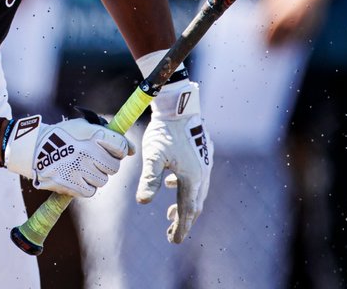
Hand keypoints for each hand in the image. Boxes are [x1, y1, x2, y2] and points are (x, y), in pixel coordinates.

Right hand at [1, 114, 132, 197]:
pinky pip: (90, 191)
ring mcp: (79, 168)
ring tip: (82, 168)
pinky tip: (76, 177)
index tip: (112, 150)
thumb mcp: (84, 126)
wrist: (35, 149)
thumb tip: (131, 150)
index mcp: (92, 134)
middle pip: (114, 167)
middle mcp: (87, 151)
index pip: (120, 146)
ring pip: (103, 180)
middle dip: (107, 164)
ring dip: (95, 176)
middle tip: (94, 160)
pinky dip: (85, 186)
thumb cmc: (64, 136)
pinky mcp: (71, 184)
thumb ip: (108, 135)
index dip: (119, 150)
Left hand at [138, 79, 211, 242]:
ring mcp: (204, 163)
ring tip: (169, 214)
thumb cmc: (165, 130)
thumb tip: (142, 202)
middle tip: (171, 233)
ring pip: (195, 191)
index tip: (173, 241)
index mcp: (192, 178)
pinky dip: (183, 187)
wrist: (180, 105)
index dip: (181, 227)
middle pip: (194, 204)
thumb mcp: (153, 155)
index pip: (188, 210)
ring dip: (183, 204)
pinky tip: (171, 183)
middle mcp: (202, 173)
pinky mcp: (201, 153)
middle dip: (183, 220)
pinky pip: (195, 177)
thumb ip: (149, 179)